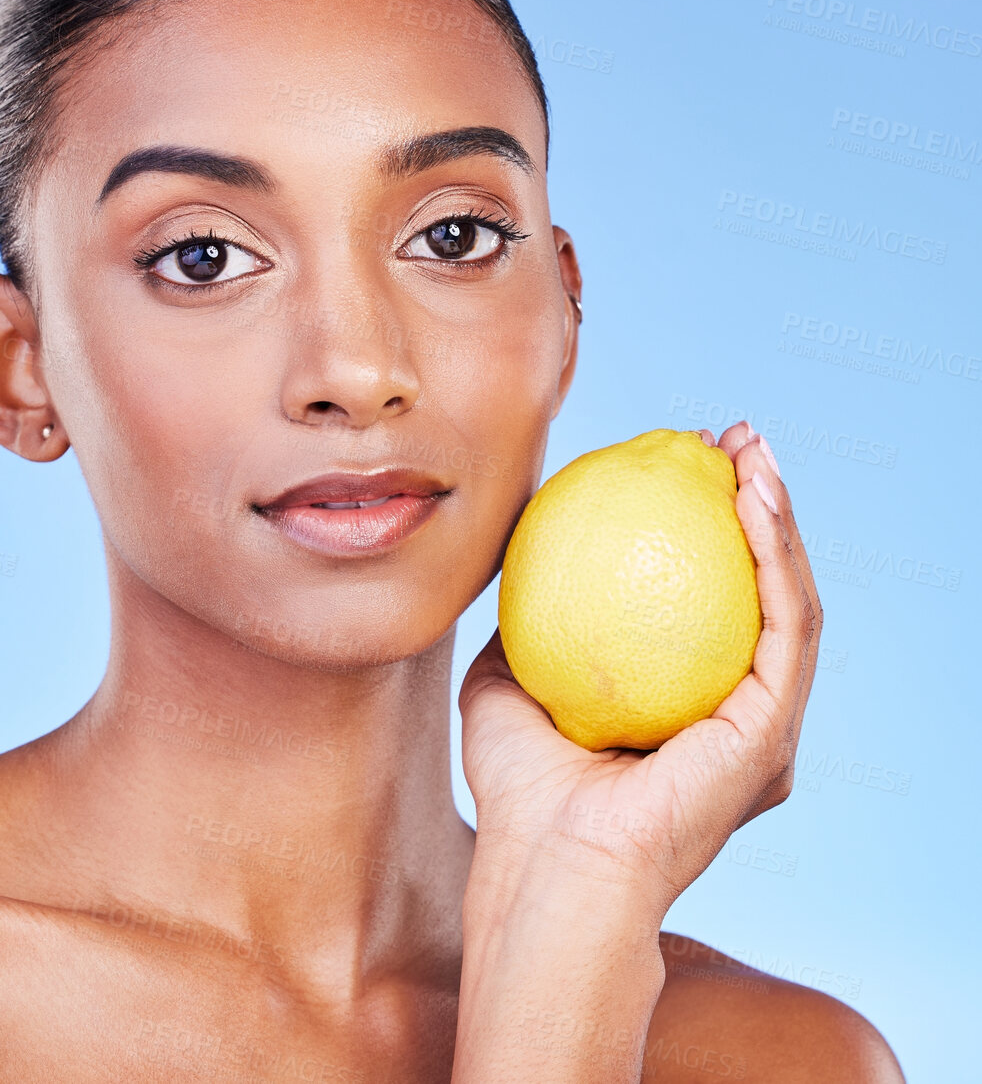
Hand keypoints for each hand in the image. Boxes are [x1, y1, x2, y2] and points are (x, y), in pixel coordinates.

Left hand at [457, 421, 822, 917]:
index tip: (683, 462)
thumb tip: (516, 554)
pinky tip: (752, 500)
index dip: (708, 526)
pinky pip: (785, 628)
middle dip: (759, 505)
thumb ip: (524, 621)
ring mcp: (762, 727)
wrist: (541, 859)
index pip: (711, 599)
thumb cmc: (518, 788)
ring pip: (791, 601)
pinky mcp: (772, 734)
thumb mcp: (507, 677)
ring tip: (753, 451)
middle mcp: (738, 715)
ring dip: (779, 517)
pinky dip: (776, 558)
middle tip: (735, 439)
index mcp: (686, 706)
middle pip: (764, 590)